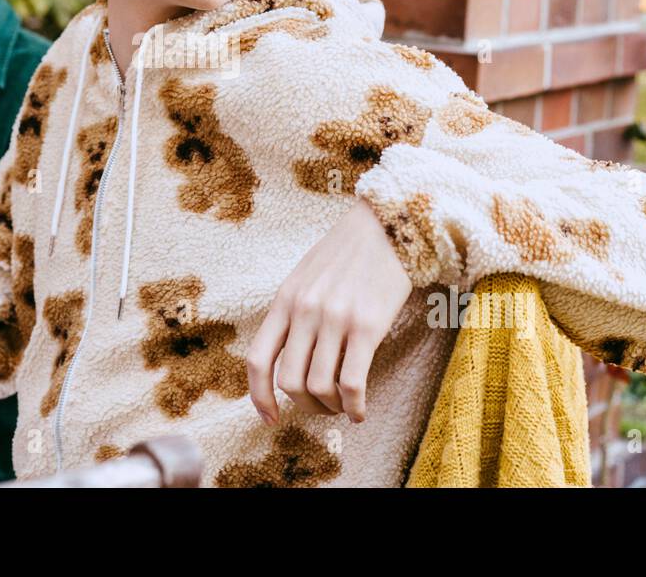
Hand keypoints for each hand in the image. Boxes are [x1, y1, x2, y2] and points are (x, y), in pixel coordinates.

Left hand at [247, 196, 411, 424]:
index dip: (259, 397)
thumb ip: (292, 313)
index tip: (271, 418)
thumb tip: (284, 360)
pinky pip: (352, 383)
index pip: (258, 360)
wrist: (387, 226)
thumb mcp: (305, 277)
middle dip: (304, 406)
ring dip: (330, 408)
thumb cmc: (346, 254)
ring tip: (342, 407)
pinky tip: (360, 411)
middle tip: (321, 408)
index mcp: (284, 300)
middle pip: (289, 382)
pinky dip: (354, 407)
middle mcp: (304, 311)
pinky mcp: (367, 327)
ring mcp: (334, 319)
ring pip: (319, 387)